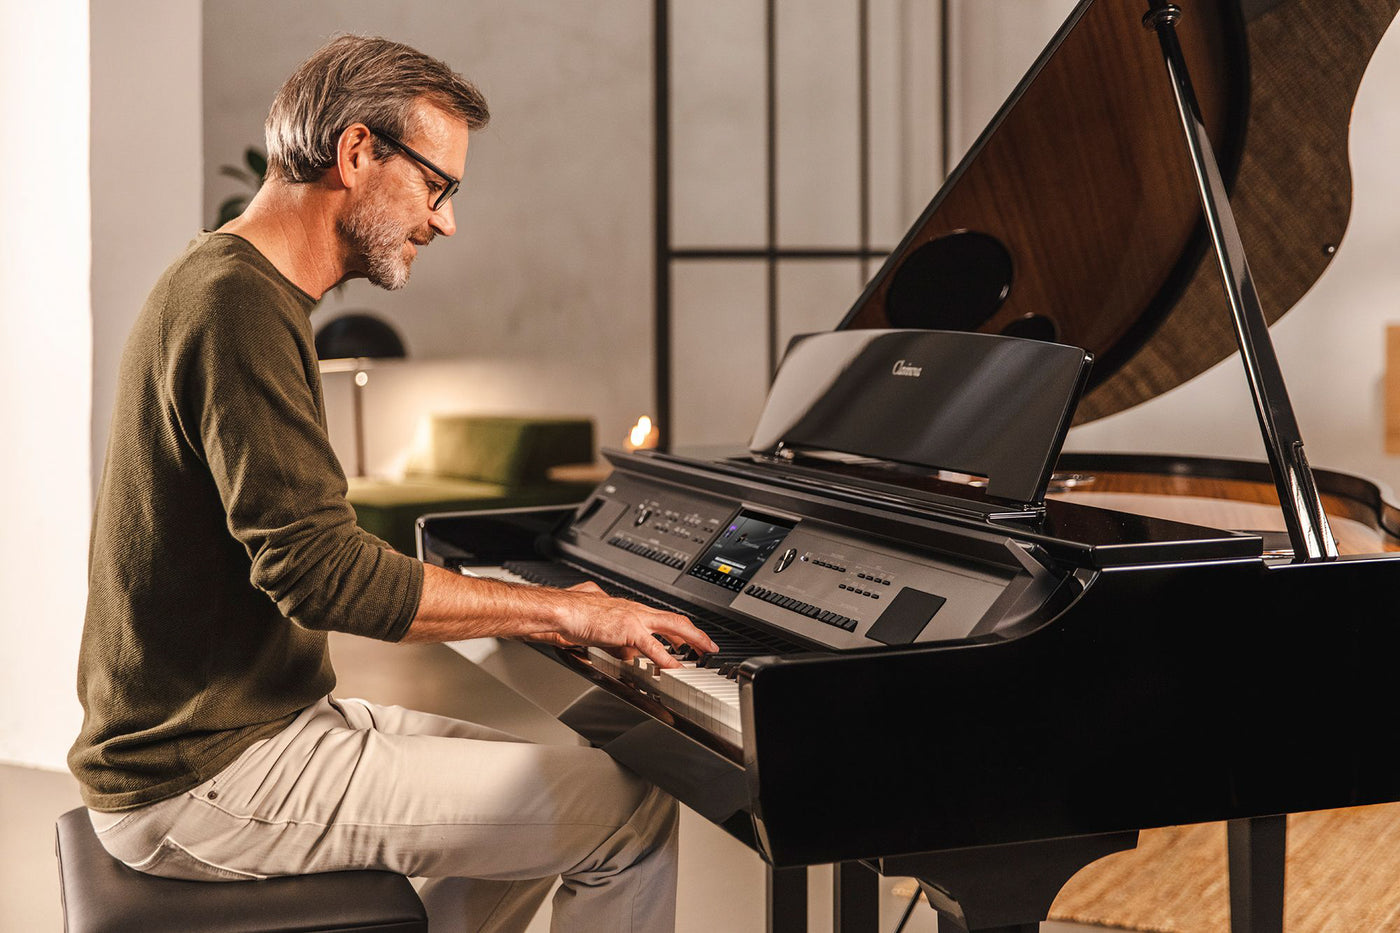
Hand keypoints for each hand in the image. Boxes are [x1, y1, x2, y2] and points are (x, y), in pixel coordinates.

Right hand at [543, 581, 717, 668]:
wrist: (562, 611)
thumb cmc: (574, 616)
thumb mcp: (602, 629)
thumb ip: (617, 639)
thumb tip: (625, 651)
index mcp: (631, 609)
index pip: (663, 618)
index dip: (680, 629)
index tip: (690, 640)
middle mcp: (637, 610)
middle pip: (676, 619)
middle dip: (696, 634)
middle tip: (709, 646)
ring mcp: (635, 617)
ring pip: (674, 626)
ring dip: (693, 641)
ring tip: (704, 653)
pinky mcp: (629, 629)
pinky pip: (654, 647)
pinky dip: (667, 659)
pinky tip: (676, 668)